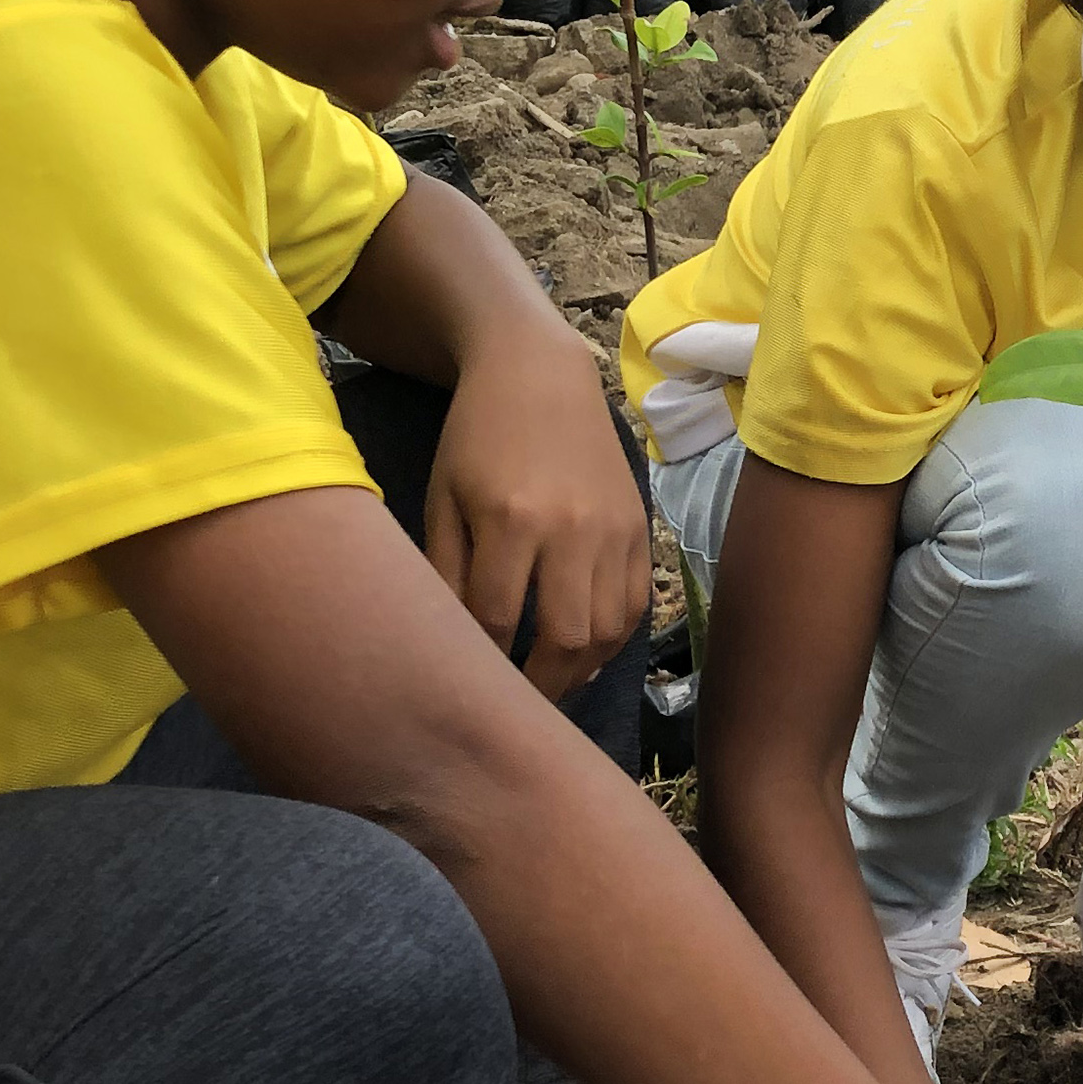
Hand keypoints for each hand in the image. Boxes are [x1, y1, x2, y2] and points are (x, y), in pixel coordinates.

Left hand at [424, 336, 653, 700]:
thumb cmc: (476, 438)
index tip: (468, 684)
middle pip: (563, 637)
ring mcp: (614, 531)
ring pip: (608, 630)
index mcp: (511, 518)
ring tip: (550, 687)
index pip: (497, 618)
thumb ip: (445, 571)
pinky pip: (636, 606)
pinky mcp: (640, 529)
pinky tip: (584, 655)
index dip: (483, 661)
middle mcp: (572, 529)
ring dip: (578, 672)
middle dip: (538, 685)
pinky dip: (612, 642)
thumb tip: (452, 643)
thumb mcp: (442, 498)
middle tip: (515, 708)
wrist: (540, 375)